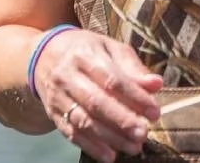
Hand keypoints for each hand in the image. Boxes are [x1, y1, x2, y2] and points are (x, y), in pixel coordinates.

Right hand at [33, 28, 163, 162]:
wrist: (43, 55)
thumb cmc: (85, 50)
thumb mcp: (109, 48)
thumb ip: (132, 67)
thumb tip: (156, 84)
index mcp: (86, 54)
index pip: (112, 78)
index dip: (135, 97)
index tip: (154, 111)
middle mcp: (68, 76)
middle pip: (96, 102)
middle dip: (122, 120)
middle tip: (144, 133)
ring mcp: (58, 96)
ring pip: (84, 121)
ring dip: (110, 138)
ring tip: (133, 147)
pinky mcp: (53, 113)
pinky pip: (71, 133)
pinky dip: (90, 147)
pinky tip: (109, 156)